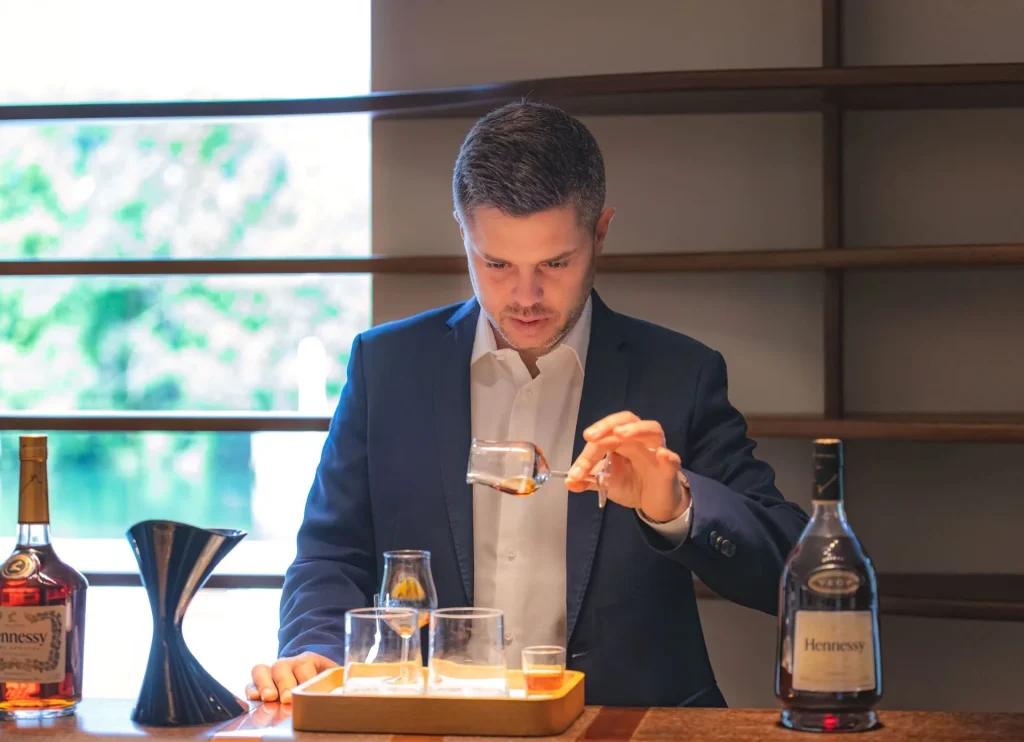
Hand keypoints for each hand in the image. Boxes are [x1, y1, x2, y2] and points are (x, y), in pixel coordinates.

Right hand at [246, 651, 337, 704]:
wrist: (309, 676)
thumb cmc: (323, 681)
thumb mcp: (333, 678)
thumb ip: (339, 682)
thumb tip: (350, 689)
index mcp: (308, 660)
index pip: (305, 664)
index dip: (304, 677)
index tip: (304, 689)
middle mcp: (288, 664)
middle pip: (282, 667)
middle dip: (284, 683)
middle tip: (287, 697)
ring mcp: (271, 672)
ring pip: (262, 669)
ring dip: (264, 684)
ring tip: (269, 697)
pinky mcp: (259, 683)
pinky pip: (250, 682)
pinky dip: (250, 689)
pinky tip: (253, 698)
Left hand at [565, 411, 689, 521]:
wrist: (653, 503)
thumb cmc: (631, 484)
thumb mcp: (606, 482)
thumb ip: (588, 480)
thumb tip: (569, 481)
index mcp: (622, 440)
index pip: (604, 436)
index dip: (588, 452)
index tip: (576, 471)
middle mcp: (639, 440)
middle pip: (627, 421)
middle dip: (607, 425)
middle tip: (590, 436)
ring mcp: (657, 452)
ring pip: (652, 430)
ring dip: (635, 430)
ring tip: (619, 434)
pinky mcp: (669, 470)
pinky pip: (673, 459)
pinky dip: (668, 456)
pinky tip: (662, 455)